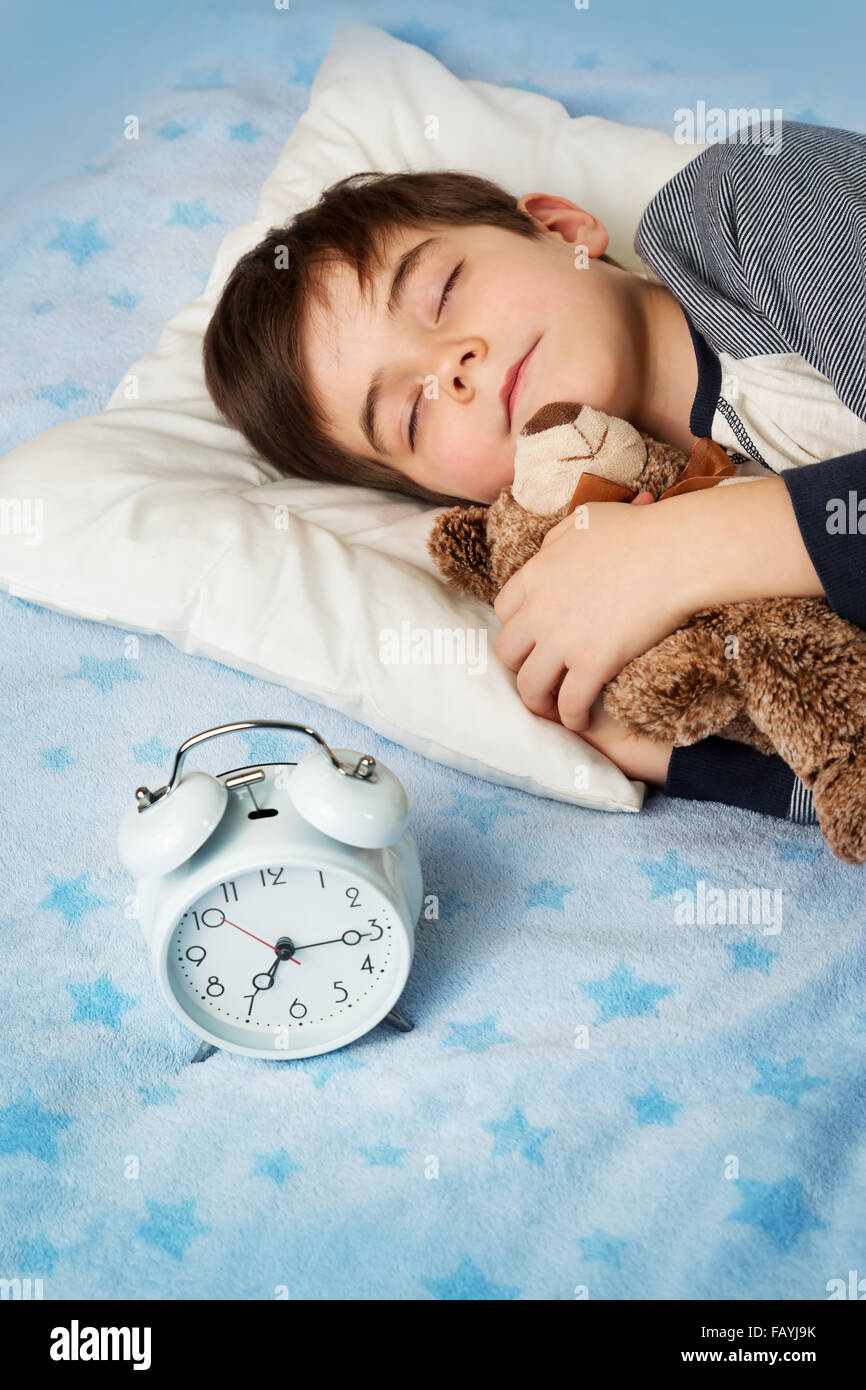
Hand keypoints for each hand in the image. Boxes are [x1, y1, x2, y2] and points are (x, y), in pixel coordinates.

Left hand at [493, 493, 688, 733]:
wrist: (676, 552)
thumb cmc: (640, 530)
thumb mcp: (585, 520)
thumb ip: (558, 539)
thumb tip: (550, 551)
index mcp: (535, 575)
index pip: (503, 611)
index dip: (517, 628)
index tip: (531, 639)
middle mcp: (540, 610)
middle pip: (508, 652)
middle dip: (520, 666)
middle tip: (539, 675)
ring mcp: (563, 639)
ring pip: (530, 686)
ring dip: (539, 701)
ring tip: (553, 708)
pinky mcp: (592, 663)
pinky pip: (570, 703)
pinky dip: (571, 717)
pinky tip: (580, 720)